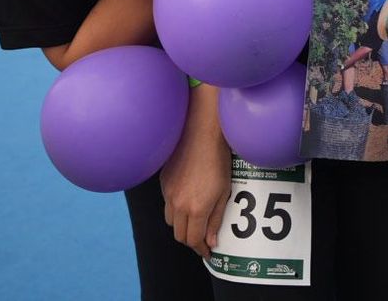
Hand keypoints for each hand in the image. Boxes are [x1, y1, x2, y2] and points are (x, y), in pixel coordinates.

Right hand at [159, 88, 231, 257]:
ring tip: (194, 220)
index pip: (193, 239)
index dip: (201, 249)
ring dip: (181, 225)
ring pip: (169, 220)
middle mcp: (178, 204)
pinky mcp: (163, 182)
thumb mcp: (224, 192)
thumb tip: (211, 241)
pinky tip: (186, 199)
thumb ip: (216, 219)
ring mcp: (168, 193)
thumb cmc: (219, 160)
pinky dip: (174, 208)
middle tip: (202, 238)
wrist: (201, 134)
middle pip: (179, 234)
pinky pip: (166, 203)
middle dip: (190, 240)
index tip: (207, 252)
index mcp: (196, 209)